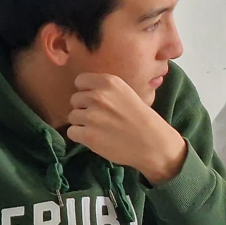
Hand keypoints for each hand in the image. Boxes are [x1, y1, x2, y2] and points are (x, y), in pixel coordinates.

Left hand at [67, 73, 187, 183]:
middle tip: (100, 118)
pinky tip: (95, 138)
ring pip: (73, 116)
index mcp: (109, 82)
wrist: (153, 143)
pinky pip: (72, 132)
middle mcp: (98, 96)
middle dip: (84, 108)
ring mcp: (91, 116)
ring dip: (82, 123)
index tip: (94, 100)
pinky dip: (81, 136)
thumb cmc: (143, 119)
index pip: (80, 81)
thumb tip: (86, 94)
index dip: (85, 91)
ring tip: (99, 129)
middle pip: (75, 99)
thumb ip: (107, 91)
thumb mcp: (127, 94)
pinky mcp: (88, 135)